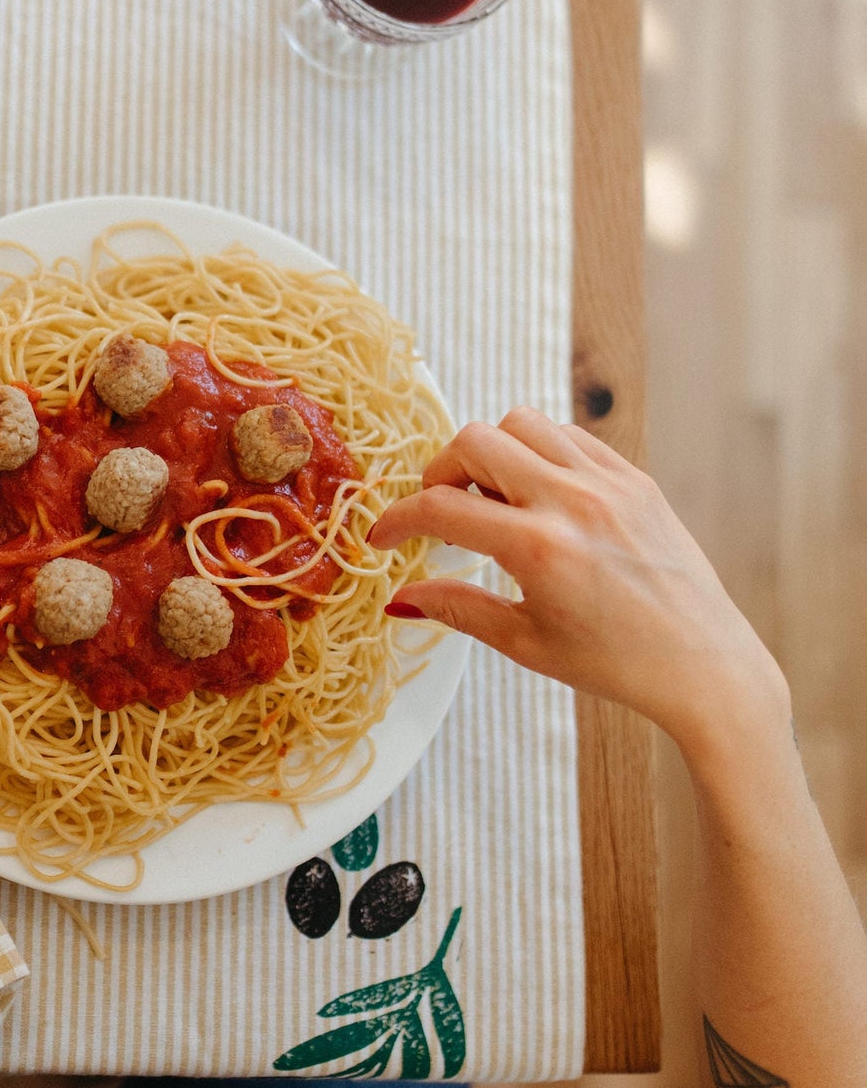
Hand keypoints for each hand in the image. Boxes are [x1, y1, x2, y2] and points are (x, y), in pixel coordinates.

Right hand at [368, 408, 787, 751]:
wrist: (704, 665)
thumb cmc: (616, 664)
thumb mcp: (526, 643)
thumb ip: (458, 609)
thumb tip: (401, 599)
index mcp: (538, 548)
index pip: (441, 507)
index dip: (398, 519)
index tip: (383, 536)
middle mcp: (572, 501)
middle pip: (476, 440)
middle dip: (442, 472)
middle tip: (441, 510)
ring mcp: (609, 483)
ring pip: (523, 422)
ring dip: (492, 452)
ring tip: (493, 499)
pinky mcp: (636, 479)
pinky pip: (571, 436)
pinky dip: (541, 452)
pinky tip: (539, 494)